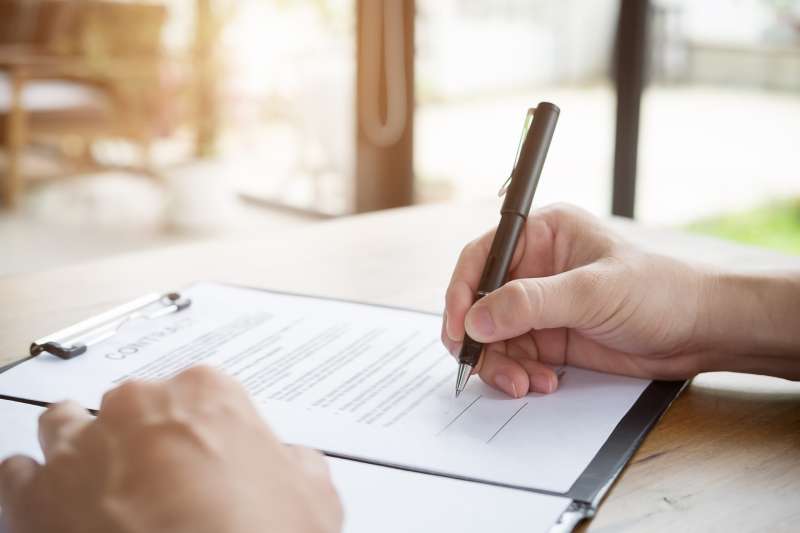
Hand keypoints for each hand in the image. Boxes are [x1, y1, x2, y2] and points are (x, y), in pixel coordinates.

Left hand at [0, 367, 342, 532]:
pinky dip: (30, 485)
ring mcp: (80, 448)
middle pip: (129, 403)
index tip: (203, 451)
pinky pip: (16, 473)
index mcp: (205, 394)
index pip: (198, 391)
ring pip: (64, 423)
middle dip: (139, 432)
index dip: (201, 426)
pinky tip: (54, 504)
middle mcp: (137, 407)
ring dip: (77, 446)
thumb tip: (293, 466)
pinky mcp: (33, 498)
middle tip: (158, 475)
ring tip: (94, 477)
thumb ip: (295, 464)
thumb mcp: (311, 496)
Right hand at [442, 204, 718, 397]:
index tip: (458, 327)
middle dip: (478, 338)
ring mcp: (539, 305)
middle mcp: (533, 267)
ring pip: (491, 335)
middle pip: (477, 301)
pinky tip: (542, 382)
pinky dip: (517, 373)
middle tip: (481, 365)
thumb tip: (476, 319)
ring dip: (499, 363)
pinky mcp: (548, 337)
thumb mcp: (593, 291)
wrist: (699, 331)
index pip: (481, 257)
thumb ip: (531, 303)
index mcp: (541, 234)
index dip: (461, 291)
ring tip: (523, 382)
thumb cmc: (659, 291)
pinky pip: (512, 357)